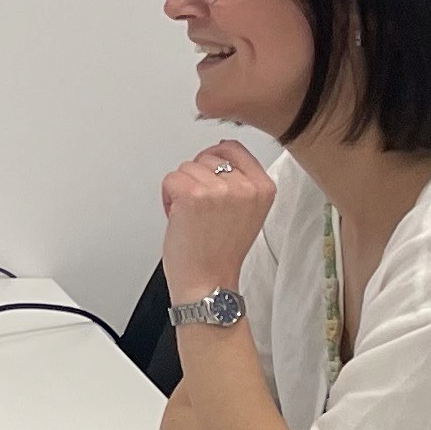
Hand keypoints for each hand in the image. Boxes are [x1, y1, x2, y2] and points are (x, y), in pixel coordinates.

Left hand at [159, 142, 273, 298]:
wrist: (209, 282)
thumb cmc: (222, 252)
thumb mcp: (247, 211)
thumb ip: (240, 182)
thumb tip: (219, 155)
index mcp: (263, 188)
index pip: (234, 147)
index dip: (214, 159)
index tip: (209, 178)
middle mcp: (244, 186)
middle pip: (206, 157)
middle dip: (196, 179)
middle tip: (201, 210)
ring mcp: (218, 189)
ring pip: (186, 168)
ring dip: (181, 189)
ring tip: (192, 216)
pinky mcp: (192, 194)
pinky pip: (170, 179)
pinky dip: (167, 197)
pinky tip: (179, 217)